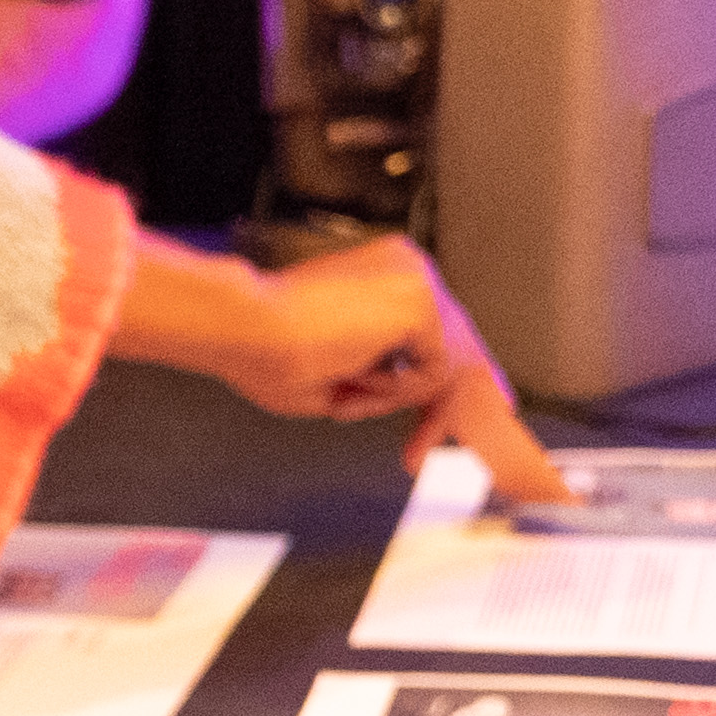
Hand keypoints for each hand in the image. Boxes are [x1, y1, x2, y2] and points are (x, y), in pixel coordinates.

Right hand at [114, 231, 571, 503]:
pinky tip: (355, 383)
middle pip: (456, 343)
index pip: (433, 327)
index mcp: (382, 275)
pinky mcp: (421, 304)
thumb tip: (390, 398)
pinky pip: (434, 373)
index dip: (449, 374)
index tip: (467, 411)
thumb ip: (372, 377)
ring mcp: (418, 280)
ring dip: (396, 400)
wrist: (247, 328)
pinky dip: (395, 393)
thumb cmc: (262, 350)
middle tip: (469, 447)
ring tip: (347, 400)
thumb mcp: (332, 372)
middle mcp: (407, 269)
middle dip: (457, 402)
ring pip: (443, 364)